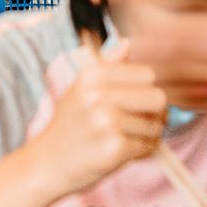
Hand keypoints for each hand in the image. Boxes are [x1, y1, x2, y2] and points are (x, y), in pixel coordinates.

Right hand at [29, 42, 168, 199]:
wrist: (48, 162)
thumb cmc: (69, 124)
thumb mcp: (80, 88)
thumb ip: (107, 66)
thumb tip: (128, 43)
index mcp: (92, 75)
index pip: (147, 75)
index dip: (146, 90)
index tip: (134, 102)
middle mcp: (99, 95)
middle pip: (158, 98)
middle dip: (155, 112)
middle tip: (139, 122)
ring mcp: (107, 122)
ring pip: (155, 125)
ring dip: (146, 135)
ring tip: (123, 138)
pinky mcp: (115, 148)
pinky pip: (148, 146)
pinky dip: (141, 151)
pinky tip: (122, 152)